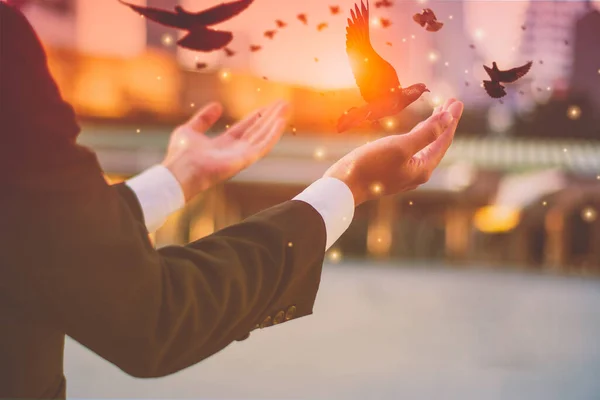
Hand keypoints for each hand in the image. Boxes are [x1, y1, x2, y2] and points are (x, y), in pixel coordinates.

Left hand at [162, 100, 288, 200]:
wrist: (179, 171)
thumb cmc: (180, 155)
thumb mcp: (190, 129)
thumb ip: (203, 119)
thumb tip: (217, 105)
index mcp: (223, 145)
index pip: (245, 128)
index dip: (256, 117)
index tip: (267, 106)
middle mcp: (235, 151)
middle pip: (258, 131)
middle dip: (270, 117)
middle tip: (283, 103)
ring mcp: (241, 156)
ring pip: (264, 136)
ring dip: (276, 122)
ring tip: (286, 107)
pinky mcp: (245, 160)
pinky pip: (263, 146)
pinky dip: (273, 134)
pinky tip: (281, 122)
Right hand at [324, 98, 463, 205]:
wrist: (344, 187)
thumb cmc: (371, 165)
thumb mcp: (401, 146)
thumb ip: (426, 133)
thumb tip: (448, 119)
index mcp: (423, 168)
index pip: (443, 141)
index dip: (451, 120)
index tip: (457, 101)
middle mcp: (417, 173)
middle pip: (436, 144)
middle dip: (444, 123)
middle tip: (451, 102)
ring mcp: (404, 173)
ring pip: (424, 147)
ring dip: (431, 128)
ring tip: (438, 111)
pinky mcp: (392, 171)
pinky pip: (412, 150)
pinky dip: (418, 136)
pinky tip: (416, 129)